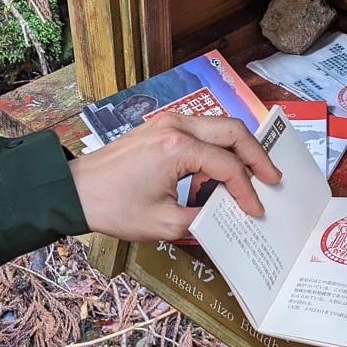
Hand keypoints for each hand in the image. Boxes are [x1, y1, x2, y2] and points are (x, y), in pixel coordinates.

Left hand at [67, 113, 280, 241]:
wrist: (74, 190)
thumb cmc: (113, 206)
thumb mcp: (164, 223)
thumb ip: (203, 219)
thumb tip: (227, 217)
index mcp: (177, 148)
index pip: (229, 166)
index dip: (247, 191)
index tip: (255, 211)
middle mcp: (176, 126)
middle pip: (234, 131)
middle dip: (258, 156)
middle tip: (272, 179)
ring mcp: (167, 122)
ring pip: (220, 126)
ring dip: (238, 150)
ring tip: (248, 179)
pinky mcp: (161, 127)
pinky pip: (201, 131)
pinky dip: (215, 150)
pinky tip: (212, 179)